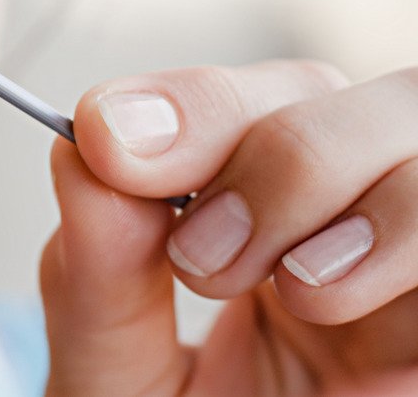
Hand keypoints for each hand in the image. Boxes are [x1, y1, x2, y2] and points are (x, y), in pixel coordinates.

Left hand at [40, 60, 417, 395]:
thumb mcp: (115, 377)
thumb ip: (95, 273)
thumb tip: (81, 152)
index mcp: (245, 218)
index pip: (241, 104)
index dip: (188, 103)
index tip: (109, 141)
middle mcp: (338, 224)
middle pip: (353, 98)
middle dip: (279, 154)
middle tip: (208, 256)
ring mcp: (406, 270)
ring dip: (371, 203)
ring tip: (299, 295)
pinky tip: (365, 340)